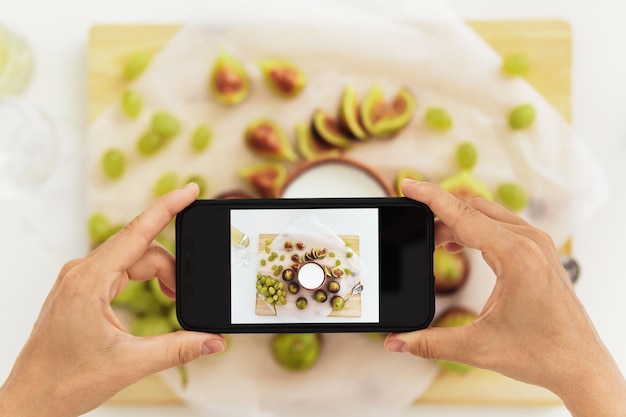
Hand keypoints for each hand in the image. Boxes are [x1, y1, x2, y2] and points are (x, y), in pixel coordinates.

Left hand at [0, 183, 225, 416]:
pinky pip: (120, 270)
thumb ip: (178, 349)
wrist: (30, 400)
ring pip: (131, 260)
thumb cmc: (65, 381)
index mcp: (89, 281)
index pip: (137, 232)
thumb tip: (213, 341)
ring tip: (173, 301)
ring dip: (157, 276)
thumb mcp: (130, 364)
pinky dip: (143, 280)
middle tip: (185, 298)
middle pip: (140, 249)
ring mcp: (79, 279)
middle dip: (171, 269)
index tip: (190, 190)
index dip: (167, 208)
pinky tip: (155, 296)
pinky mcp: (81, 289)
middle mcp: (82, 272)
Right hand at [385, 180, 625, 416]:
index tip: (407, 185)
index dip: (430, 197)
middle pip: (473, 208)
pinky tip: (460, 245)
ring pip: (488, 215)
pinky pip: (501, 226)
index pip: (463, 214)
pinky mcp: (539, 252)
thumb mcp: (477, 348)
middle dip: (439, 214)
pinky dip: (475, 229)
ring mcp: (538, 244)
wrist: (581, 365)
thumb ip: (430, 343)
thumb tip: (396, 342)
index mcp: (516, 255)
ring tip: (434, 241)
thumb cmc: (541, 354)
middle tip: (414, 228)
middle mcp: (530, 242)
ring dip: (458, 222)